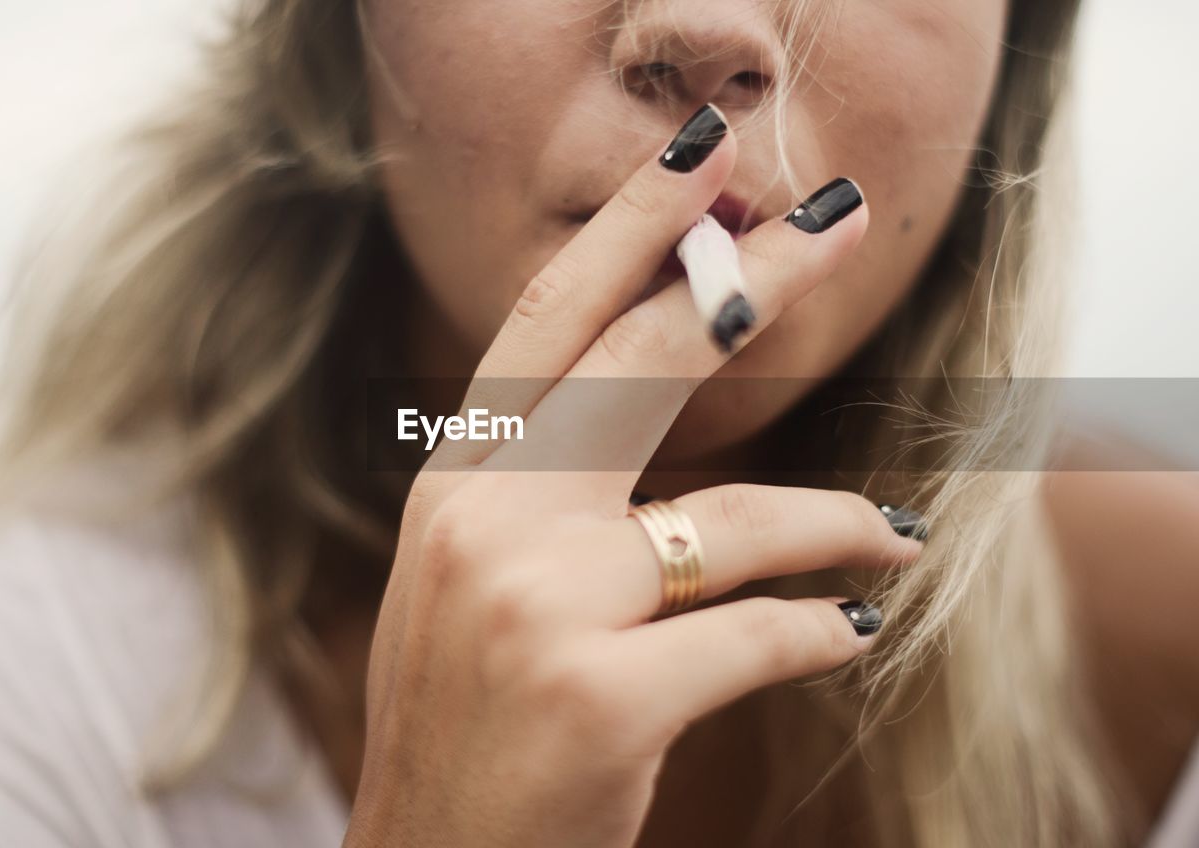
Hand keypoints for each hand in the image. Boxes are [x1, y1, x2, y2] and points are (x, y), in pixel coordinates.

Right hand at [344, 104, 919, 847]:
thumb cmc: (465, 718)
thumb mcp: (472, 577)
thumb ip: (544, 486)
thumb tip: (666, 406)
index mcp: (457, 485)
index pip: (547, 325)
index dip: (630, 237)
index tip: (704, 170)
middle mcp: (485, 524)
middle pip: (639, 366)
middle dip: (752, 284)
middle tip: (840, 224)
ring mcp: (536, 607)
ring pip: (731, 520)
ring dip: (837, 521)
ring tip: (892, 531)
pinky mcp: (599, 698)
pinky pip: (757, 635)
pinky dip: (822, 630)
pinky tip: (853, 627)